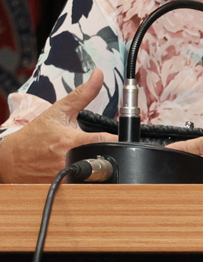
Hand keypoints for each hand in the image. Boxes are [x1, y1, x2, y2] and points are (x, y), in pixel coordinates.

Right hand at [0, 70, 114, 181]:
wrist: (11, 159)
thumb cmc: (35, 135)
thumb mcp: (59, 111)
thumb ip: (83, 94)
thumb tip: (99, 74)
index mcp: (72, 141)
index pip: (108, 141)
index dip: (122, 139)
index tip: (130, 138)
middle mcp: (70, 160)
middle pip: (105, 158)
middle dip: (111, 152)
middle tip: (111, 147)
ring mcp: (67, 177)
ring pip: (96, 173)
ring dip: (100, 165)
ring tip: (95, 157)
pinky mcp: (65, 187)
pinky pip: (85, 183)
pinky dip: (88, 176)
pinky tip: (83, 169)